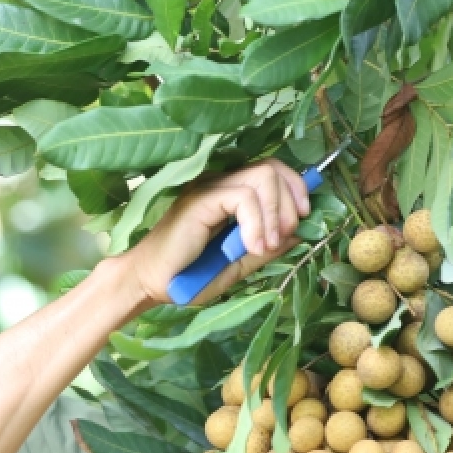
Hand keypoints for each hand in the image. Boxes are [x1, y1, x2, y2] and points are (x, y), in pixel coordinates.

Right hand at [110, 159, 310, 305]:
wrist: (149, 284)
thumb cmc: (187, 277)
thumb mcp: (238, 265)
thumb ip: (266, 248)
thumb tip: (298, 234)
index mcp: (228, 194)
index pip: (271, 171)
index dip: (295, 189)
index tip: (302, 220)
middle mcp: (219, 184)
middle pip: (272, 168)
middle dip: (291, 201)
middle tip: (285, 235)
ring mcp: (208, 188)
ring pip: (263, 177)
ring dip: (276, 213)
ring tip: (267, 245)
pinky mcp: (201, 200)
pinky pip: (243, 197)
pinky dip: (257, 222)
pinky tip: (253, 246)